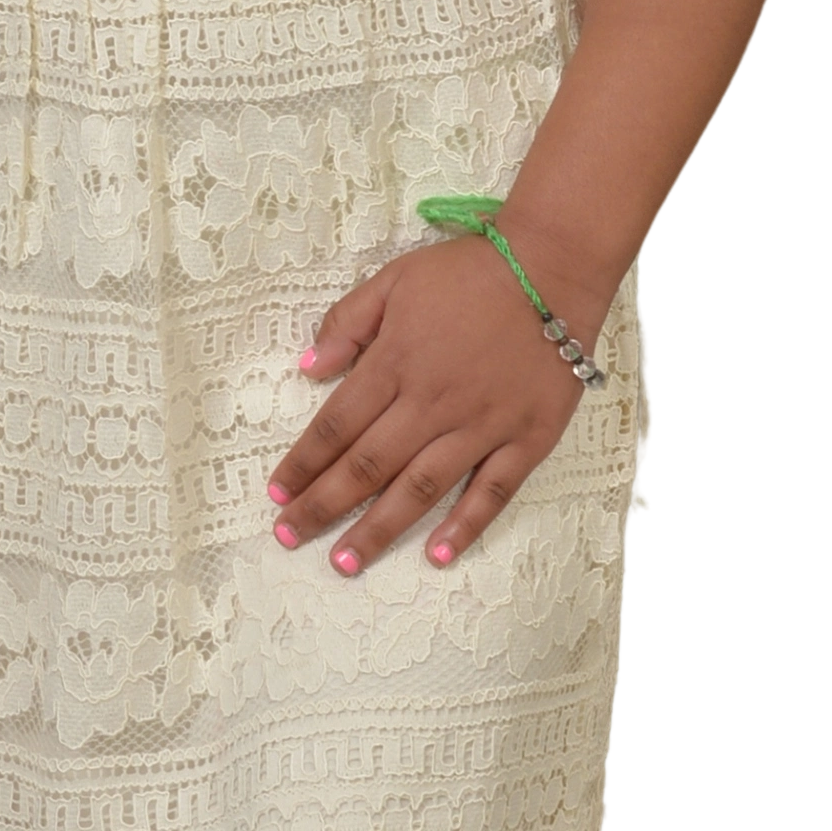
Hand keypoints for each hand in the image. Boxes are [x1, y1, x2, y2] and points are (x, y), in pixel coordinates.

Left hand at [264, 222, 611, 576]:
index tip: (277, 493)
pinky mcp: (526, 439)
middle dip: (323, 506)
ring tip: (345, 563)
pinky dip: (464, 526)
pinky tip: (436, 555)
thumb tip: (308, 368)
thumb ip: (347, 321)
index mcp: (395, 362)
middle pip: (367, 465)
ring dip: (379, 529)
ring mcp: (481, 425)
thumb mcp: (395, 278)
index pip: (336, 425)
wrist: (554, 266)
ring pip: (420, 488)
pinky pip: (491, 491)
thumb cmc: (470, 272)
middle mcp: (432, 401)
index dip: (303, 462)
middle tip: (290, 537)